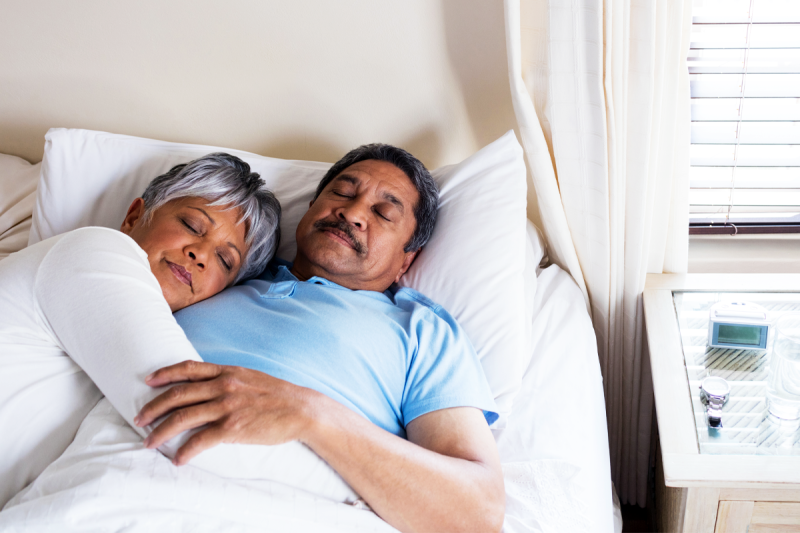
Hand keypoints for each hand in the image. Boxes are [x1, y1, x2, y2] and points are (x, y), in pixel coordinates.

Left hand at [134, 360, 318, 464]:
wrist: (302, 410)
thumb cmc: (279, 396)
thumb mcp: (251, 378)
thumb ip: (229, 380)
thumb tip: (211, 386)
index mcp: (227, 372)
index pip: (188, 368)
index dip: (164, 373)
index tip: (148, 380)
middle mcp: (223, 386)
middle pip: (178, 394)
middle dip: (153, 407)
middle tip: (139, 419)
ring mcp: (227, 406)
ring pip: (183, 417)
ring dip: (161, 431)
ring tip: (149, 442)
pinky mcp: (233, 428)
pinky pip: (202, 440)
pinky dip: (186, 451)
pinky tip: (178, 459)